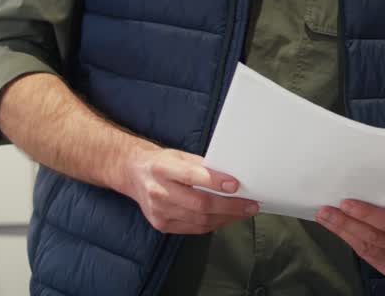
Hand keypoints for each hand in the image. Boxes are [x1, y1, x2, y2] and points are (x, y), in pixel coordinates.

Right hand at [122, 146, 258, 234]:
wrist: (134, 174)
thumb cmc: (162, 163)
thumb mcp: (180, 155)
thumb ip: (203, 166)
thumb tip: (232, 177)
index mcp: (163, 168)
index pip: (192, 176)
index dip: (215, 182)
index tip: (236, 185)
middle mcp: (158, 191)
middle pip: (199, 204)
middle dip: (229, 206)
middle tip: (250, 205)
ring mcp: (159, 211)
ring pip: (199, 220)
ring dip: (226, 218)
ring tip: (243, 212)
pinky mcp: (161, 224)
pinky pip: (193, 228)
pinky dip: (213, 224)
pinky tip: (226, 218)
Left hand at [317, 196, 384, 279]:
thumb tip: (355, 190)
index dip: (365, 213)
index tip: (344, 202)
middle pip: (372, 237)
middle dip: (345, 223)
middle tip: (325, 210)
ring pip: (366, 248)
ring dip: (342, 232)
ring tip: (326, 218)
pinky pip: (368, 256)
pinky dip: (352, 241)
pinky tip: (340, 230)